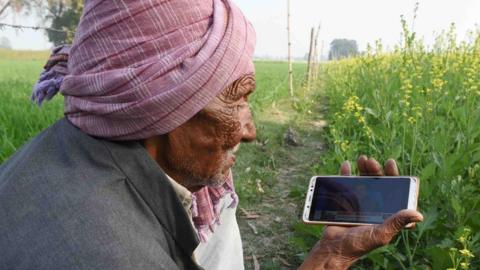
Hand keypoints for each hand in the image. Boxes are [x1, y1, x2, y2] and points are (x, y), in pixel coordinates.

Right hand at [299, 155, 422, 269]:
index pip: (395, 191)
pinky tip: (346, 165)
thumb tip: (418, 214)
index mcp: (387, 214)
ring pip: (365, 181)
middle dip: (376, 170)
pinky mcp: (346, 201)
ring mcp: (361, 203)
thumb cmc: (358, 244)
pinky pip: (347, 184)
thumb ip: (396, 222)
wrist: (333, 247)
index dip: (395, 176)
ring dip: (364, 169)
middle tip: (372, 162)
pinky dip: (346, 173)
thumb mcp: (380, 233)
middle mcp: (376, 206)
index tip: (390, 163)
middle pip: (379, 183)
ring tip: (362, 159)